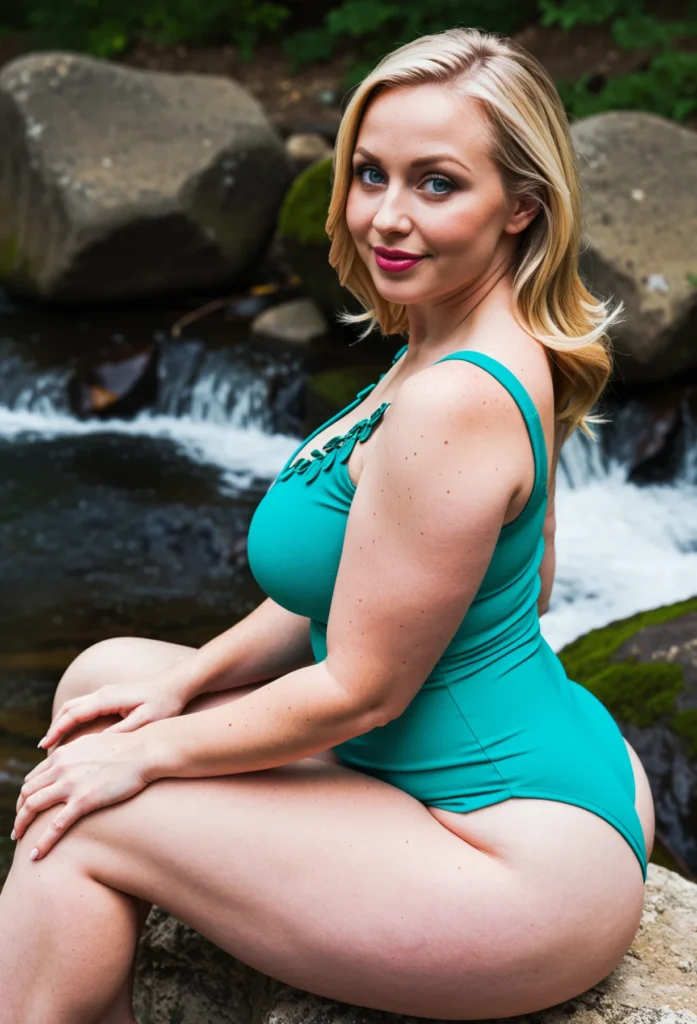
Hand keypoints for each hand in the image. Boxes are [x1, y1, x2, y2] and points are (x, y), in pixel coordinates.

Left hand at [13, 731, 151, 859]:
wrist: (144, 751)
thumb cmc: (125, 748)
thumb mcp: (92, 743)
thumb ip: (76, 753)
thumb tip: (72, 763)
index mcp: (62, 754)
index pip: (33, 777)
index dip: (25, 795)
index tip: (25, 808)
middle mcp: (61, 767)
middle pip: (27, 792)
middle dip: (19, 812)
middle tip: (19, 827)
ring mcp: (71, 784)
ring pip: (32, 807)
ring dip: (21, 825)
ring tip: (19, 839)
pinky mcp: (84, 800)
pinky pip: (55, 826)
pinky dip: (42, 842)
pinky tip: (35, 855)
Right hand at [38, 676, 190, 749]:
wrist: (176, 684)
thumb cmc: (164, 703)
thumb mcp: (145, 720)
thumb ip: (122, 731)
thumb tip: (98, 744)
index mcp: (108, 698)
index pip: (75, 714)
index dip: (58, 730)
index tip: (45, 745)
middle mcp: (103, 692)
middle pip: (69, 708)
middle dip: (55, 726)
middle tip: (43, 747)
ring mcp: (106, 692)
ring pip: (75, 705)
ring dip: (62, 721)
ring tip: (53, 741)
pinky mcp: (111, 695)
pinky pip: (84, 705)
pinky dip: (73, 718)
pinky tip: (72, 732)